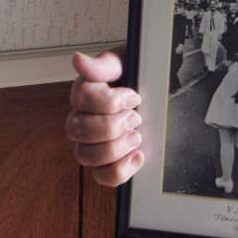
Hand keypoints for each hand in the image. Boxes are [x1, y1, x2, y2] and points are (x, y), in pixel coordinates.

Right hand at [66, 48, 143, 186]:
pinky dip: (120, 170)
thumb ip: (105, 64)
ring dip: (115, 148)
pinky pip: (102, 177)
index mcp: (86, 93)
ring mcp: (92, 144)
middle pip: (78, 130)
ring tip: (137, 136)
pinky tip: (137, 156)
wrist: (159, 92)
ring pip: (85, 156)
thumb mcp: (128, 63)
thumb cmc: (140, 77)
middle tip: (136, 117)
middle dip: (112, 125)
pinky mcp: (107, 164)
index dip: (110, 101)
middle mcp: (83, 120)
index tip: (134, 96)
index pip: (81, 99)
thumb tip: (79, 60)